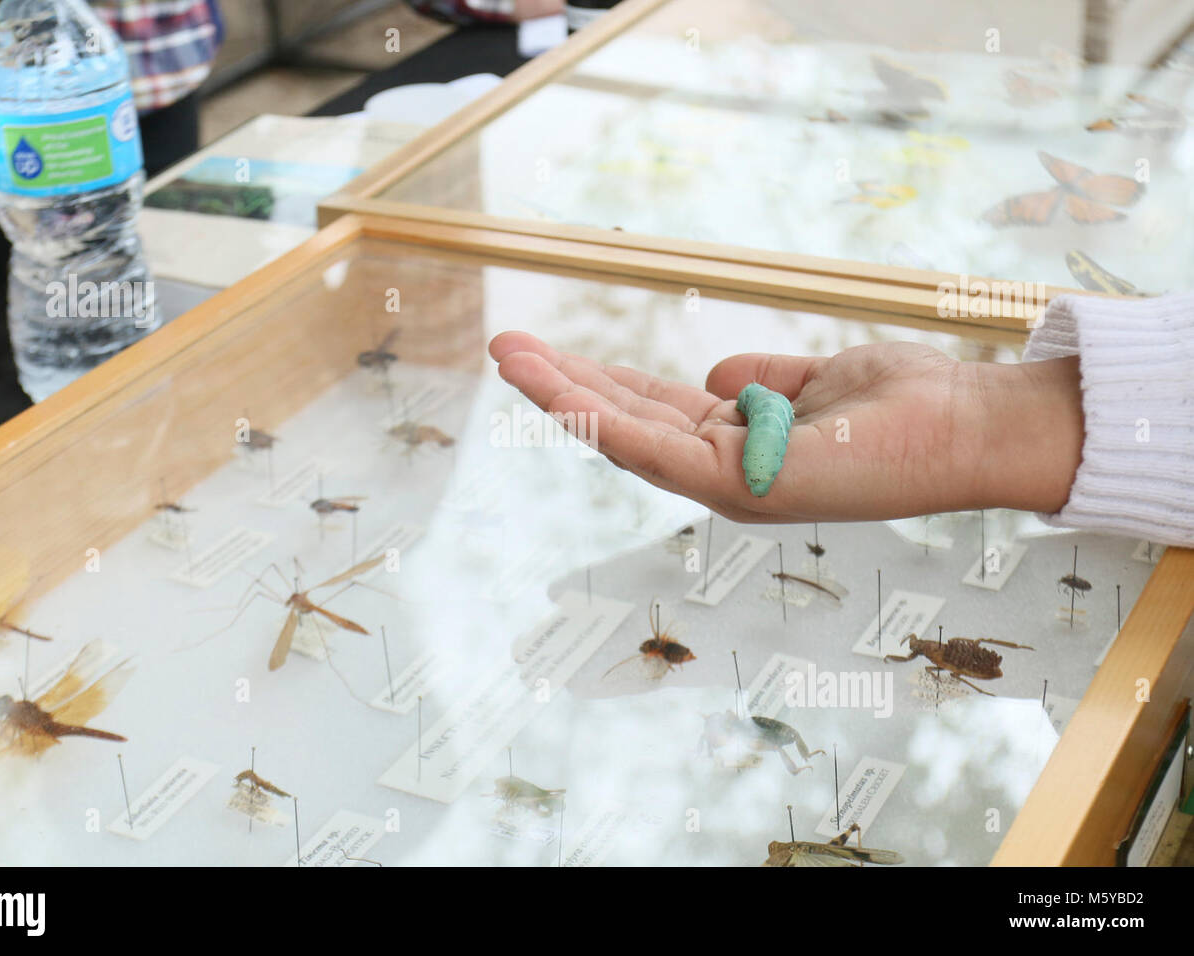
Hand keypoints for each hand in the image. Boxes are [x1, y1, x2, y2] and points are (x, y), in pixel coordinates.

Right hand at [488, 331, 1082, 522]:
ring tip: (510, 358)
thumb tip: (713, 375)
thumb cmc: (904, 405)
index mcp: (737, 446)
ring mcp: (730, 485)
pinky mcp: (744, 488)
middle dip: (560, 386)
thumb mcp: (814, 380)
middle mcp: (723, 472)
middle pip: (624, 423)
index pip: (649, 411)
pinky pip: (659, 452)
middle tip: (503, 348)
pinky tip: (563, 395)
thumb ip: (761, 380)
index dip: (594, 380)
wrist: (965, 427)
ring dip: (563, 397)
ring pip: (626, 438)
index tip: (545, 351)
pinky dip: (607, 424)